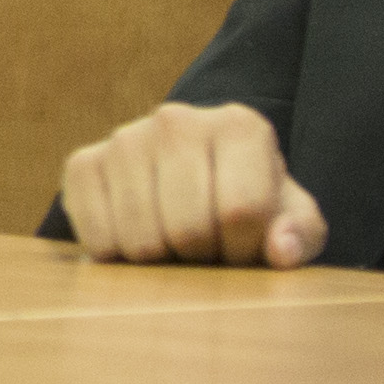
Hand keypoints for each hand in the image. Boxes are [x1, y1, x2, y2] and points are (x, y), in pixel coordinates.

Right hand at [56, 102, 323, 266]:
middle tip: (207, 250)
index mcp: (240, 125)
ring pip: (141, 241)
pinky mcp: (83, 163)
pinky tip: (137, 238)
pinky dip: (118, 258)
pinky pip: (97, 239)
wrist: (193, 184)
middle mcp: (177, 120)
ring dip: (161, 263)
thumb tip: (281, 249)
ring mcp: (125, 138)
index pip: (241, 211)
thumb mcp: (290, 219)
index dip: (245, 251)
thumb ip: (300, 235)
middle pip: (188, 229)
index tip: (244, 247)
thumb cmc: (249, 206)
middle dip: (202, 258)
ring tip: (174, 244)